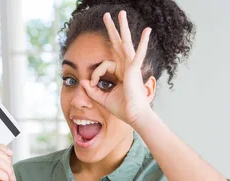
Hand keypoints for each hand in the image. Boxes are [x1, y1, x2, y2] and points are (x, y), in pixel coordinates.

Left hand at [80, 11, 152, 126]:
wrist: (133, 116)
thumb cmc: (122, 109)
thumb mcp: (102, 98)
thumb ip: (92, 90)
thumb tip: (82, 81)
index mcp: (120, 73)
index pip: (104, 65)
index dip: (95, 73)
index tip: (91, 84)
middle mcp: (126, 67)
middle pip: (118, 44)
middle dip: (112, 30)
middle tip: (106, 16)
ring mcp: (131, 67)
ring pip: (126, 43)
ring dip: (123, 28)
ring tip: (121, 13)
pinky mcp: (134, 70)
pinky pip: (137, 53)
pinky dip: (143, 42)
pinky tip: (147, 30)